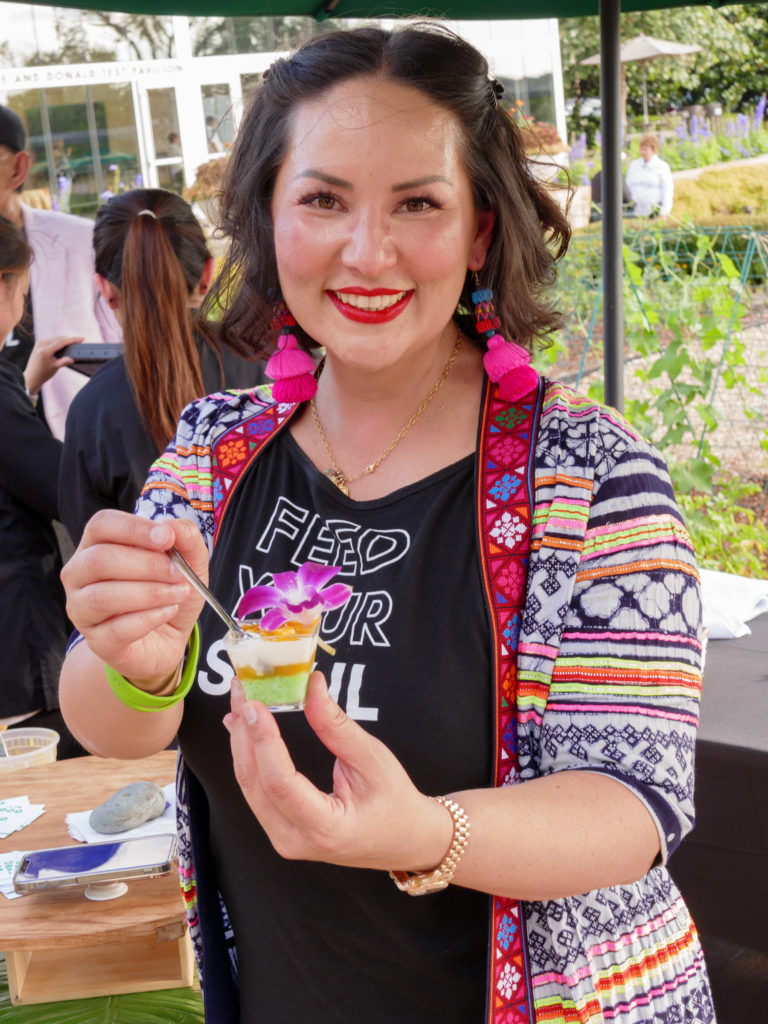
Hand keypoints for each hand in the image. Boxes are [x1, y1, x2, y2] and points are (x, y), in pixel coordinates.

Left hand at [23, 335, 79, 395]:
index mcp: (45, 350)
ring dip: (64, 340)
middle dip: (69, 339)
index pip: (62, 342)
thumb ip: (64, 361)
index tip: (81, 339)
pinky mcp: (39, 344)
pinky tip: (64, 344)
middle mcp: (41, 344)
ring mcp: (39, 343)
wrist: (31, 376)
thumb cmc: (42, 374)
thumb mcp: (55, 367)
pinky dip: (59, 341)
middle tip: (79, 341)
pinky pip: (51, 340)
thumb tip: (72, 358)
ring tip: (73, 343)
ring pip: (55, 338)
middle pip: (59, 338)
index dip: (73, 340)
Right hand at [61, 509, 205, 687]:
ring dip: (150, 593)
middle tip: (179, 573)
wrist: (167, 638)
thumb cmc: (168, 590)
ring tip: (179, 594)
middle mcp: (80, 574)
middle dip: (147, 565)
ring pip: (102, 597)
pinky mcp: (96, 640)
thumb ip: (186, 538)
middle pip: (99, 560)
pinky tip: (167, 612)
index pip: (101, 525)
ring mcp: (82, 609)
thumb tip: (172, 527)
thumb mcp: (189, 561)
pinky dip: (148, 619)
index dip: (133, 528)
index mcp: (97, 544)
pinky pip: (116, 629)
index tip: (167, 539)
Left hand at [224, 674, 451, 871]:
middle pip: (255, 783)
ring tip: (239, 701)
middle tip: (242, 689)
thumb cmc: (395, 801)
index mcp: (325, 828)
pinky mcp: (280, 829)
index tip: (254, 704)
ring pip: (250, 786)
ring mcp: (283, 839)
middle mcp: (295, 840)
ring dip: (242, 741)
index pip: (280, 782)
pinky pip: (256, 791)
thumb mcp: (372, 759)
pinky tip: (243, 729)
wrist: (403, 840)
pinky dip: (249, 756)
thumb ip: (336, 725)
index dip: (263, 740)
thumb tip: (311, 685)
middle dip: (244, 732)